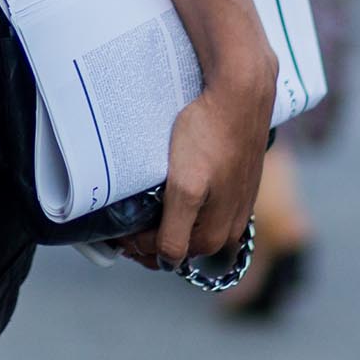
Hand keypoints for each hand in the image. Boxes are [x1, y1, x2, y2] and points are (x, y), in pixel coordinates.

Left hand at [114, 32, 278, 272]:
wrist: (240, 95)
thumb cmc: (209, 137)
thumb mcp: (187, 189)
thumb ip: (175, 233)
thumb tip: (167, 264)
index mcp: (216, 234)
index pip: (168, 256)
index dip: (139, 246)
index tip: (118, 233)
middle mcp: (232, 226)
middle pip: (182, 244)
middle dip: (151, 238)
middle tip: (124, 225)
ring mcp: (237, 204)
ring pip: (193, 224)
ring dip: (167, 222)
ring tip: (142, 209)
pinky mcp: (238, 183)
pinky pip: (206, 205)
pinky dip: (184, 205)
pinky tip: (171, 189)